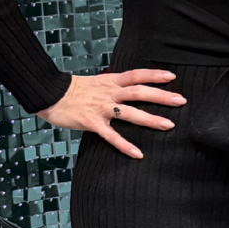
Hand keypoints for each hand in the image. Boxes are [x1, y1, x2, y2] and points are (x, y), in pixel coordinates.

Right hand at [38, 69, 185, 159]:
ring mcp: (101, 108)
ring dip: (150, 119)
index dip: (154, 74)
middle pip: (139, 92)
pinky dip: (125, 145)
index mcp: (110, 81)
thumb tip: (129, 87)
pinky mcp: (91, 123)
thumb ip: (113, 86)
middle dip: (161, 96)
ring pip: (129, 112)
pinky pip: (111, 136)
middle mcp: (108, 93)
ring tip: (168, 125)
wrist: (47, 93)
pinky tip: (138, 153)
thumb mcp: (96, 82)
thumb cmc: (71, 90)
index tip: (172, 76)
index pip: (136, 74)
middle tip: (181, 100)